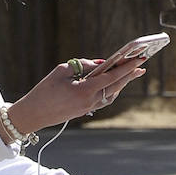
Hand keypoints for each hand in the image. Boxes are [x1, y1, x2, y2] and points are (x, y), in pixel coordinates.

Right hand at [5, 57, 146, 135]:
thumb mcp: (62, 71)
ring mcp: (88, 108)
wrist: (34, 114)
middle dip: (129, 75)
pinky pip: (103, 100)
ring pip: (111, 95)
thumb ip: (83, 65)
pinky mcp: (85, 111)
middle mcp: (90, 101)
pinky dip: (111, 91)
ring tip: (130, 73)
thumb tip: (101, 64)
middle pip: (116, 86)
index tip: (139, 59)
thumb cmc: (45, 90)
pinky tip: (113, 84)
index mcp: (85, 90)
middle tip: (141, 65)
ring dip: (121, 84)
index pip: (112, 76)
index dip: (127, 67)